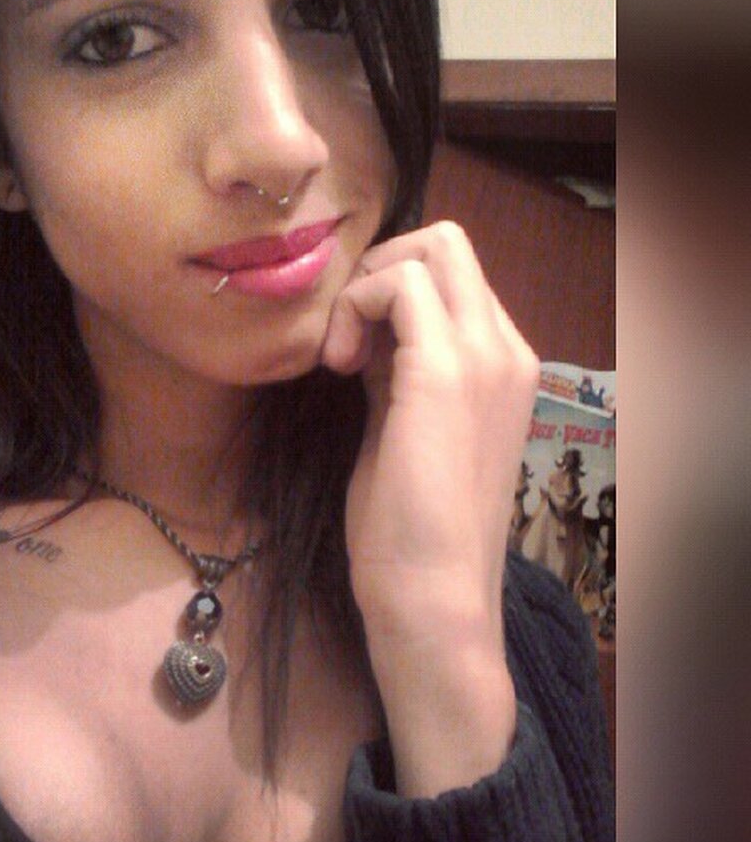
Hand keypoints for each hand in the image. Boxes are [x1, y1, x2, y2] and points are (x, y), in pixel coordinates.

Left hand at [322, 221, 539, 795]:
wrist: (431, 597)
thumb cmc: (410, 528)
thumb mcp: (405, 429)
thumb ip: (397, 373)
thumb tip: (366, 333)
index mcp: (502, 365)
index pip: (449, 277)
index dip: (387, 296)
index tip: (349, 353)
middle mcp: (506, 349)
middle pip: (446, 243)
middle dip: (378, 271)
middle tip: (342, 337)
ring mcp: (485, 355)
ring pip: (427, 249)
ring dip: (364, 288)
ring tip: (337, 358)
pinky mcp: (446, 371)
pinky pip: (399, 284)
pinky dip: (354, 307)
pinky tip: (335, 365)